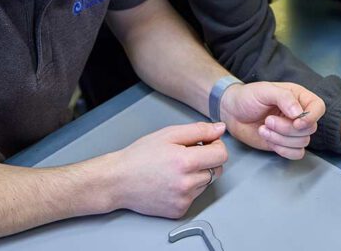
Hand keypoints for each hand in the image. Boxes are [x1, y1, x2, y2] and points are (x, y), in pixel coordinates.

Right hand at [110, 122, 227, 217]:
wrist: (118, 181)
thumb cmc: (139, 156)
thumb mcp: (168, 134)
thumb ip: (198, 130)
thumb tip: (220, 129)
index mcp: (186, 162)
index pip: (222, 155)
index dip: (216, 145)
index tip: (206, 143)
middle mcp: (187, 183)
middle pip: (216, 170)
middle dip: (207, 160)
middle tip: (187, 155)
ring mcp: (184, 199)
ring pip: (206, 183)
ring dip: (197, 175)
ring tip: (175, 169)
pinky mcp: (179, 211)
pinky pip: (194, 196)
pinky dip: (188, 189)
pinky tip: (171, 182)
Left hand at [220, 82, 324, 159]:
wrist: (232, 112)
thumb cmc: (248, 97)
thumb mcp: (264, 90)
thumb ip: (284, 98)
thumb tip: (299, 114)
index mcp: (298, 97)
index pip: (318, 107)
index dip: (312, 117)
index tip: (296, 122)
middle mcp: (299, 115)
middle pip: (310, 128)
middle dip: (287, 129)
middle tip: (267, 121)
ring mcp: (292, 131)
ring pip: (303, 142)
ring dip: (281, 139)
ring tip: (263, 128)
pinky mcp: (284, 144)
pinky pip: (296, 153)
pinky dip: (283, 150)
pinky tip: (268, 139)